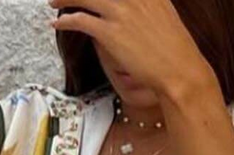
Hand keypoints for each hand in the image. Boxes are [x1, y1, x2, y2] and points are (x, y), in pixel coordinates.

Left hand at [50, 0, 214, 98]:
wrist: (179, 69)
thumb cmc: (174, 48)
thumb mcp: (163, 12)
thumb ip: (147, 3)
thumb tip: (132, 7)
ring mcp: (121, 11)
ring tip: (54, 1)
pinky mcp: (111, 32)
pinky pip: (80, 20)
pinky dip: (66, 20)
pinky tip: (58, 23)